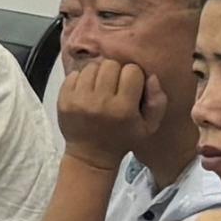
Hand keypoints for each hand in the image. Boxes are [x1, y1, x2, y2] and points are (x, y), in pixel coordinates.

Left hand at [48, 43, 161, 171]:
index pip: (132, 71)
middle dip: (115, 72)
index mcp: (123, 109)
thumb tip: (151, 76)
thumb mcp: (148, 126)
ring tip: (100, 88)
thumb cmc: (123, 138)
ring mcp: (79, 101)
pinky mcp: (64, 100)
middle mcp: (101, 103)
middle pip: (111, 65)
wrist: (90, 156)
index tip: (131, 88)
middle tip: (115, 86)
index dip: (134, 77)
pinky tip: (87, 92)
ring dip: (98, 74)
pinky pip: (74, 74)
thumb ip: (157, 101)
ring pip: (92, 66)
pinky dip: (82, 79)